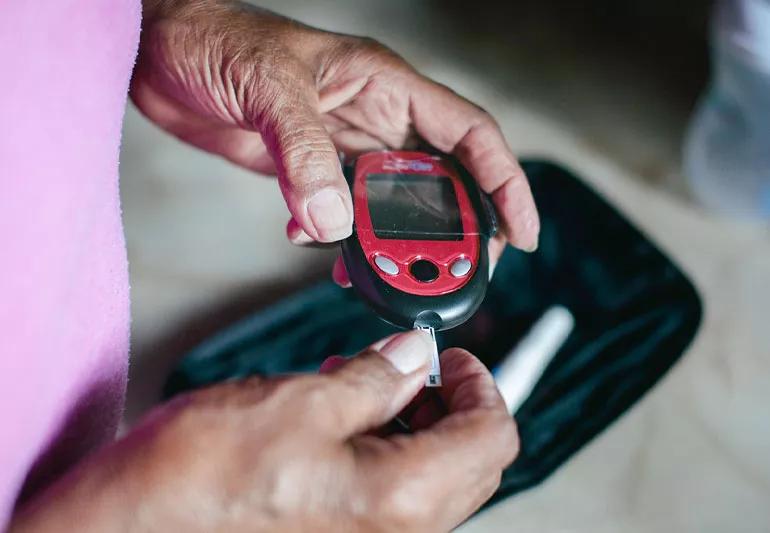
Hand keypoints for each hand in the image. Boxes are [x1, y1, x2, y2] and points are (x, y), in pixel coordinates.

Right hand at [10, 331, 516, 531]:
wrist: (129, 530)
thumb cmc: (200, 476)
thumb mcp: (302, 401)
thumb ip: (375, 377)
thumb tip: (414, 355)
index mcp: (401, 500)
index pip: (492, 437)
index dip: (481, 385)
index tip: (451, 357)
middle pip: (469, 463)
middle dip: (446, 405)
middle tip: (407, 368)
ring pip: (431, 480)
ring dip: (411, 425)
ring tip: (360, 386)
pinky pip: (389, 497)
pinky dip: (382, 451)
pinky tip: (338, 422)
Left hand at [131, 1, 538, 257]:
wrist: (161, 51)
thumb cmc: (216, 39)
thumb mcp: (268, 87)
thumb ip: (304, 153)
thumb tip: (335, 222)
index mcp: (386, 85)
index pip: (470, 135)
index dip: (505, 183)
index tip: (521, 233)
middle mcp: (375, 118)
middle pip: (442, 180)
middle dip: (454, 230)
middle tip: (453, 272)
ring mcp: (344, 146)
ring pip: (394, 204)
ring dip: (392, 243)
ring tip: (385, 273)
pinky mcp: (311, 168)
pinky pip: (344, 212)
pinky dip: (338, 237)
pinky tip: (318, 244)